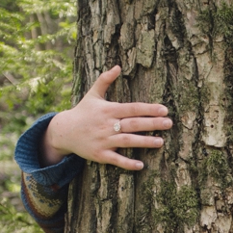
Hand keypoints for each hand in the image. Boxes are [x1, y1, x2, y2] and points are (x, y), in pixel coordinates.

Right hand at [39, 65, 171, 170]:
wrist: (63, 131)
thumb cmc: (83, 111)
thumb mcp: (93, 94)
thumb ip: (105, 80)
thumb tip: (118, 66)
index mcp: (108, 110)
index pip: (132, 108)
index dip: (148, 109)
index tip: (164, 110)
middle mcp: (107, 125)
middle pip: (133, 124)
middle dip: (152, 124)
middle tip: (169, 123)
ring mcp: (104, 140)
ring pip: (127, 141)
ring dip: (144, 142)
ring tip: (160, 142)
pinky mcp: (100, 154)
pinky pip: (116, 160)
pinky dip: (127, 163)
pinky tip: (141, 165)